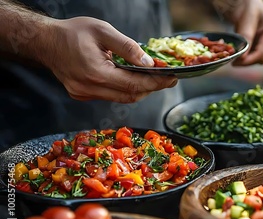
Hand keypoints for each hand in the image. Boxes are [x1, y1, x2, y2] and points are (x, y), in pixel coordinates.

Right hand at [42, 17, 177, 102]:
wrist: (44, 41)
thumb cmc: (72, 32)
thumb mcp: (103, 31)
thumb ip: (128, 48)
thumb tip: (148, 63)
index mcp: (96, 73)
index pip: (134, 85)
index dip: (156, 83)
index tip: (172, 79)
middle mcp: (90, 88)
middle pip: (130, 96)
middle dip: (151, 88)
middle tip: (167, 78)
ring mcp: (85, 94)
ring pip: (121, 98)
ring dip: (139, 90)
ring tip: (153, 78)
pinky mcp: (82, 95)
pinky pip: (110, 96)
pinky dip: (124, 89)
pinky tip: (130, 79)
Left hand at [222, 0, 262, 65]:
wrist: (244, 1)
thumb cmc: (246, 3)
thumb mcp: (246, 18)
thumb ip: (246, 36)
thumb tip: (242, 57)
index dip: (249, 60)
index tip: (235, 62)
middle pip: (261, 58)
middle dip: (247, 61)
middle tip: (231, 59)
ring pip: (257, 59)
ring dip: (245, 59)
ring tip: (233, 54)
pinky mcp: (260, 44)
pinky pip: (253, 55)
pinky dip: (244, 56)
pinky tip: (236, 51)